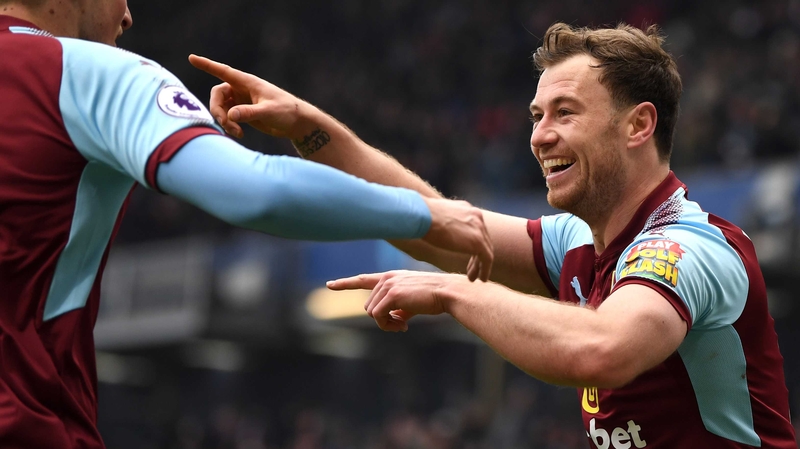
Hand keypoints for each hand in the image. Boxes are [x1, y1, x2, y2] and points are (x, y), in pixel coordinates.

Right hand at [188, 54, 314, 138]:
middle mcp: (241, 90)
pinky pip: (228, 118)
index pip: (223, 71)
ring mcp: (241, 101)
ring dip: (224, 121)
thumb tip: (231, 115)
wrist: (296, 123)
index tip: (191, 58)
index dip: (207, 65)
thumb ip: (249, 113)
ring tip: (236, 133)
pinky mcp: (243, 113)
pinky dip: (229, 126)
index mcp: (247, 82)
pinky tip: (239, 135)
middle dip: (217, 110)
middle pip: (217, 96)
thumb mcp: (268, 111)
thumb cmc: (286, 111)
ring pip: (221, 108)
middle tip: (226, 124)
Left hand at [327, 270, 463, 331]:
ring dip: (386, 324)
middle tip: (401, 325)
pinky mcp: (392, 294)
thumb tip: (394, 321)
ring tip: (403, 325)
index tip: (329, 285)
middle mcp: (386, 279)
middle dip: (382, 320)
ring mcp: (388, 285)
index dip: (345, 283)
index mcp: (390, 277)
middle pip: (369, 307)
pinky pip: (378, 317)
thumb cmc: (434, 298)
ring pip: (372, 313)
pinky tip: (404, 326)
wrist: (447, 292)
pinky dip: (388, 325)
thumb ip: (399, 308)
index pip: (363, 279)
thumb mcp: (413, 302)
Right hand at [421, 197, 492, 281]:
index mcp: (466, 209)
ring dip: (480, 265)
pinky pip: (487, 259)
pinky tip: (480, 279)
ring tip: (474, 278)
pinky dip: (484, 270)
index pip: (474, 228)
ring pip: (486, 250)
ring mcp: (479, 228)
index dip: (470, 244)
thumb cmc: (420, 216)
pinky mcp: (478, 241)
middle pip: (482, 239)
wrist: (422, 215)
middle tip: (471, 269)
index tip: (465, 254)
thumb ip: (442, 223)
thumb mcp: (435, 218)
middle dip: (477, 255)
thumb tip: (434, 230)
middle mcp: (476, 216)